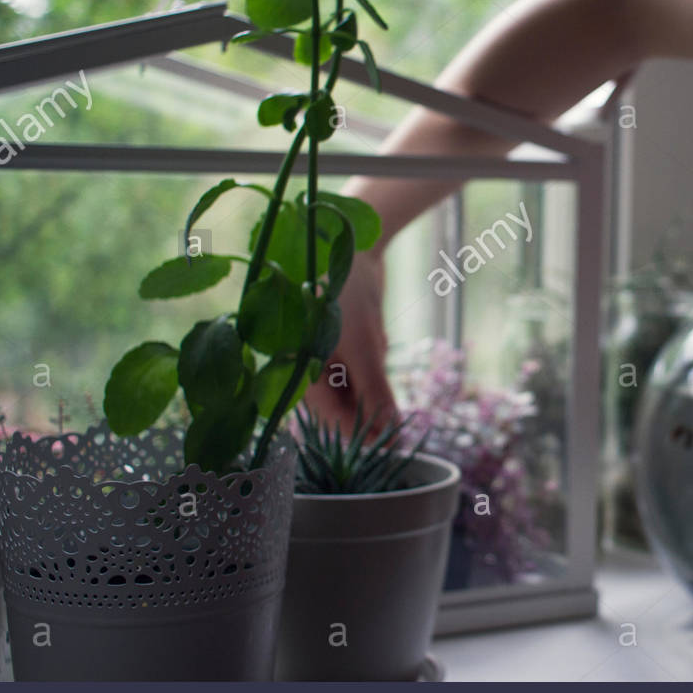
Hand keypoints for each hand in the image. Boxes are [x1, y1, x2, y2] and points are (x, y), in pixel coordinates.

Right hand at [302, 248, 399, 433]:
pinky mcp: (345, 348)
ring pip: (358, 391)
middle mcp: (307, 368)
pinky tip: (375, 337)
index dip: (359, 433)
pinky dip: (376, 365)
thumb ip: (374, 393)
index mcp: (296, 370)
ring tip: (376, 349)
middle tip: (396, 413)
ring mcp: (326, 358)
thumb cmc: (350, 294)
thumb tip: (390, 433)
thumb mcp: (365, 348)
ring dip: (375, 383)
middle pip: (343, 407)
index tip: (390, 444)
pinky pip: (365, 371)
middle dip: (370, 408)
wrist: (359, 248)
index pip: (327, 417)